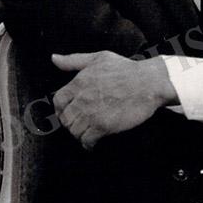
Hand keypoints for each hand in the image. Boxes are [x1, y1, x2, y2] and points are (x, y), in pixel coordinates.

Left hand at [51, 52, 175, 149]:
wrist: (147, 83)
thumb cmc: (125, 69)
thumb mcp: (97, 58)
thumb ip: (73, 60)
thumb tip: (54, 58)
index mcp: (78, 83)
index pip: (58, 101)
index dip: (60, 108)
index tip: (66, 112)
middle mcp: (82, 99)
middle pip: (64, 118)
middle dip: (69, 123)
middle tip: (77, 124)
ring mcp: (92, 114)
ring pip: (73, 131)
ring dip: (78, 134)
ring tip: (85, 133)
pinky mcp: (104, 126)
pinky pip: (86, 140)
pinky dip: (87, 144)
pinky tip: (92, 143)